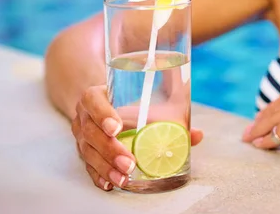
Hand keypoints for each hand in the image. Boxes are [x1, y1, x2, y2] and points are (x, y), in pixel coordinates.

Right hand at [72, 85, 203, 190]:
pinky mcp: (84, 152)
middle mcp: (85, 115)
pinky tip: (110, 183)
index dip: (103, 114)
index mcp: (96, 96)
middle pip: (91, 132)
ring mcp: (81, 135)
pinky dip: (99, 176)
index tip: (117, 127)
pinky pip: (87, 165)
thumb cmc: (125, 101)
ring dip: (106, 167)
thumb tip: (198, 135)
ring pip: (88, 152)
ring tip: (123, 178)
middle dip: (110, 149)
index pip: (94, 101)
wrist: (100, 103)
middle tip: (130, 162)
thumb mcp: (142, 100)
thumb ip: (170, 114)